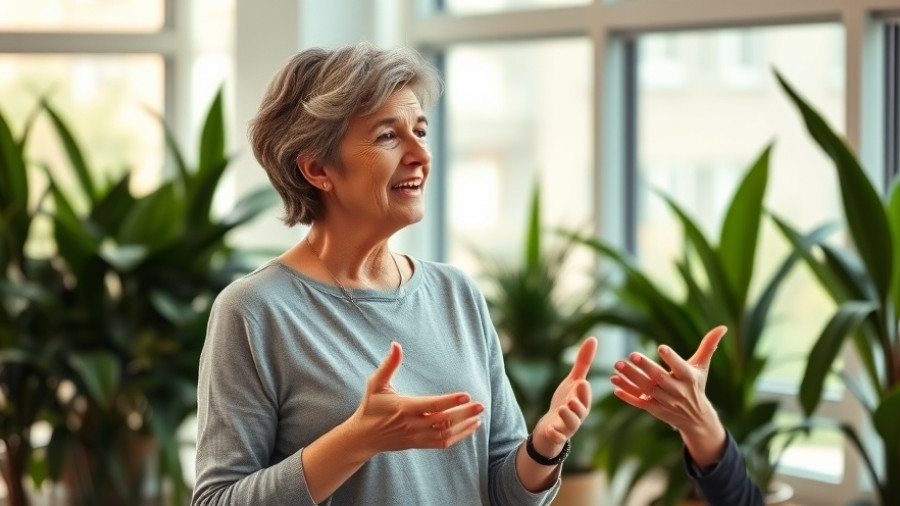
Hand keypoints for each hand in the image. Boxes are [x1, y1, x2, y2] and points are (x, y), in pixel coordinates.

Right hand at [349, 342, 482, 453]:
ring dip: (464, 426)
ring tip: (479, 416)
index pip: (431, 405)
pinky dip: (458, 436)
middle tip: (480, 405)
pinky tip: (470, 427)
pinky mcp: (419, 444)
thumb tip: (396, 344)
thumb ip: (388, 365)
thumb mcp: (375, 384)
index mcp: (404, 408)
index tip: (466, 395)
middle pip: (443, 421)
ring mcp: (416, 436)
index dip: (449, 401)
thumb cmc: (371, 407)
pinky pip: (442, 442)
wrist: (363, 437)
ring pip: (445, 433)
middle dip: (463, 414)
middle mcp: (412, 424)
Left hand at [530, 336, 597, 457]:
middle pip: (580, 412)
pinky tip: (549, 431)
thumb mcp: (573, 381)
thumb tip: (594, 338)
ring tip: (561, 409)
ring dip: (567, 417)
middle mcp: (577, 415)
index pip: (585, 396)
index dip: (584, 391)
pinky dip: (554, 435)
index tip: (582, 382)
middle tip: (571, 399)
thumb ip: (583, 362)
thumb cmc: (567, 401)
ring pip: (570, 425)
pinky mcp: (556, 436)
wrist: (553, 425)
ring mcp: (567, 427)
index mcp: (582, 402)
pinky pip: (557, 438)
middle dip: (577, 405)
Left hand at [610, 326, 727, 467]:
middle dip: (645, 367)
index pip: (680, 367)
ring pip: (646, 389)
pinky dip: (627, 395)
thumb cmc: (697, 385)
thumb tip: (722, 326)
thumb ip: (708, 346)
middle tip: (631, 355)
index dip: (671, 358)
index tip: (661, 347)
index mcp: (688, 378)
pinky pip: (639, 402)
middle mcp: (677, 391)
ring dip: (631, 378)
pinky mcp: (654, 409)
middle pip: (659, 378)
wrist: (696, 418)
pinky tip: (614, 384)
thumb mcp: (702, 366)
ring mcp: (664, 401)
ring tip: (617, 365)